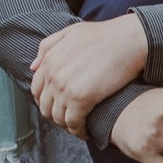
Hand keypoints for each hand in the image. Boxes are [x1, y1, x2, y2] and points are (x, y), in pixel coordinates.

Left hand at [29, 12, 150, 134]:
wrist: (130, 40)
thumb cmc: (106, 35)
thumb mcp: (71, 32)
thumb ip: (48, 46)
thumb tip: (33, 68)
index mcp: (50, 59)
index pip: (37, 90)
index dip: (46, 101)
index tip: (59, 106)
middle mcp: (53, 74)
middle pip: (45, 107)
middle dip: (55, 115)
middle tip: (70, 118)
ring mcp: (65, 87)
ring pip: (58, 118)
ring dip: (67, 125)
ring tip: (80, 125)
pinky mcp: (81, 99)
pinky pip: (73, 123)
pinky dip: (79, 131)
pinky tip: (87, 131)